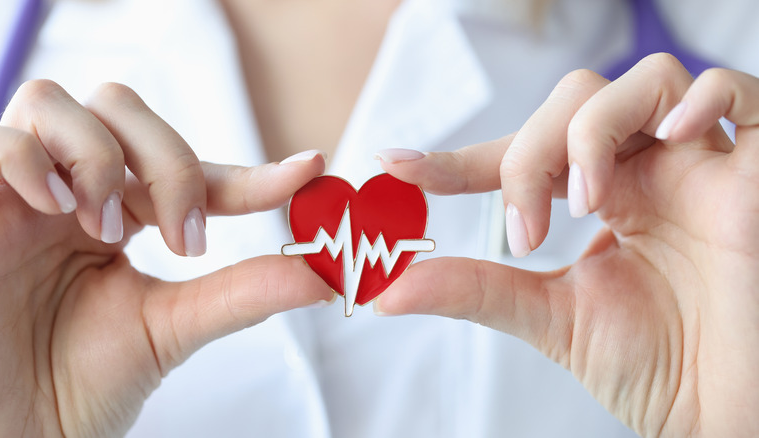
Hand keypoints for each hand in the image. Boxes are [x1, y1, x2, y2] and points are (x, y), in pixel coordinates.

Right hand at [0, 80, 332, 436]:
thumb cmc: (79, 387)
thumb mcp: (169, 330)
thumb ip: (241, 293)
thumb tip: (322, 274)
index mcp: (119, 216)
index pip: (190, 169)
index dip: (249, 170)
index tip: (308, 171)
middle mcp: (68, 193)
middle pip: (120, 109)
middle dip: (168, 159)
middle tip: (185, 235)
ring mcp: (14, 196)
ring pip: (54, 105)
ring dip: (100, 158)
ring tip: (108, 230)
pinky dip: (30, 161)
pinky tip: (60, 211)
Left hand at [375, 54, 758, 436]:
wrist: (729, 416)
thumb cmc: (660, 369)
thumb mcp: (552, 318)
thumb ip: (478, 291)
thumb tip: (391, 291)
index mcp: (605, 198)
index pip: (526, 153)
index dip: (462, 157)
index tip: (399, 167)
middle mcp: (651, 171)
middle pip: (576, 103)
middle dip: (530, 153)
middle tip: (525, 227)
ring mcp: (704, 165)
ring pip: (643, 83)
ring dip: (591, 132)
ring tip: (582, 204)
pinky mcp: (757, 171)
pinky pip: (740, 92)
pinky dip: (700, 97)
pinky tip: (671, 137)